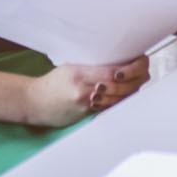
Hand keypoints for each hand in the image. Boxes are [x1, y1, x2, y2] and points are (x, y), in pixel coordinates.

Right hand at [21, 55, 149, 127]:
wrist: (34, 102)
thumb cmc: (53, 82)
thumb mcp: (71, 66)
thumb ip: (93, 65)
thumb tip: (120, 62)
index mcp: (80, 72)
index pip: (114, 71)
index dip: (132, 68)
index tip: (139, 61)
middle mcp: (83, 89)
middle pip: (120, 86)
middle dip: (136, 79)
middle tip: (143, 72)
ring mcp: (85, 104)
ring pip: (118, 99)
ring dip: (131, 91)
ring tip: (138, 83)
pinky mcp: (85, 114)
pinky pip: (110, 108)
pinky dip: (120, 101)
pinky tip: (126, 95)